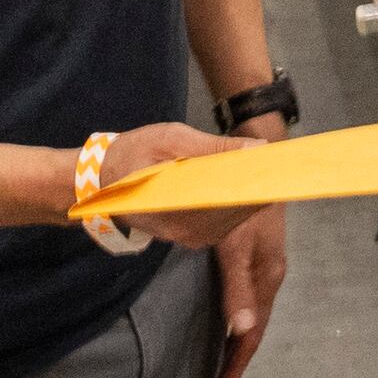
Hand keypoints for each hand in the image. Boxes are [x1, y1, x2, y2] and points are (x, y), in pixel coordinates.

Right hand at [81, 119, 265, 247]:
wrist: (95, 182)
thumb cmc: (131, 155)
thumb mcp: (171, 140)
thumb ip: (215, 147)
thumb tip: (257, 149)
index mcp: (187, 209)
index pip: (239, 198)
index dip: (263, 180)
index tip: (282, 163)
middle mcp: (193, 232)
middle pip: (241, 210)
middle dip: (260, 184)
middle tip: (277, 160)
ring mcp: (192, 238)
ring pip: (236, 217)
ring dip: (249, 193)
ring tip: (261, 167)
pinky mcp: (191, 236)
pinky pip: (224, 221)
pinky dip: (235, 201)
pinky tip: (240, 182)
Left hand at [211, 208, 288, 377]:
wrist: (258, 161)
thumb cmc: (241, 200)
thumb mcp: (235, 245)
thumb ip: (238, 287)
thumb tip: (242, 329)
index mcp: (267, 276)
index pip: (253, 332)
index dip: (237, 363)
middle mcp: (269, 274)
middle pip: (255, 326)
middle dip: (238, 357)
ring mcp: (265, 263)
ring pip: (253, 311)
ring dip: (239, 339)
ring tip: (223, 362)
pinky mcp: (257, 252)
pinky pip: (249, 294)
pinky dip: (240, 315)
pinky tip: (230, 319)